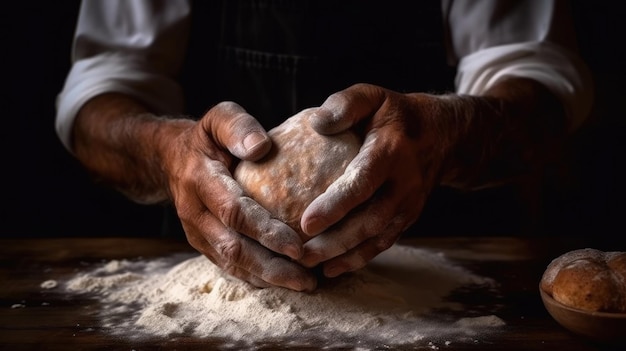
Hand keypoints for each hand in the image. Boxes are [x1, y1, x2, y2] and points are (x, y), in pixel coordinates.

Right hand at [73, 94, 315, 290]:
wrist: (168, 158)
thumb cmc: (205, 137)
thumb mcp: (217, 118)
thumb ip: (237, 126)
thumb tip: (261, 146)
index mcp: (200, 180)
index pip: (234, 212)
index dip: (265, 231)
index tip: (298, 246)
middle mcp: (194, 212)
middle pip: (234, 248)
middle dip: (272, 267)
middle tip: (307, 279)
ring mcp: (196, 232)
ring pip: (231, 264)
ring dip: (267, 278)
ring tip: (304, 284)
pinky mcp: (201, 244)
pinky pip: (228, 267)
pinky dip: (256, 278)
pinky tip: (283, 282)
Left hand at [298, 83, 445, 276]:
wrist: (444, 135)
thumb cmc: (396, 114)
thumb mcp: (373, 96)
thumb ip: (346, 104)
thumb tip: (316, 123)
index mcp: (392, 151)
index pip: (363, 182)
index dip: (336, 205)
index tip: (306, 223)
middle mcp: (404, 183)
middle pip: (370, 220)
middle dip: (335, 241)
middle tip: (300, 253)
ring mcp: (409, 204)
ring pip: (376, 237)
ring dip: (343, 255)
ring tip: (309, 265)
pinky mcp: (408, 218)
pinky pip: (383, 243)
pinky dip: (358, 259)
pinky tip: (331, 268)